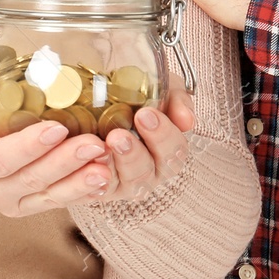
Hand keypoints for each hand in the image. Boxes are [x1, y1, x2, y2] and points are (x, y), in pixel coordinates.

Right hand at [0, 66, 115, 215]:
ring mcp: (14, 200)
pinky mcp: (34, 202)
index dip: (27, 147)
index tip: (57, 128)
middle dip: (64, 163)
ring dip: (80, 182)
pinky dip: (85, 191)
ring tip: (105, 165)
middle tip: (94, 144)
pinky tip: (106, 178)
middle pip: (31, 180)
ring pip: (50, 195)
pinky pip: (61, 200)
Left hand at [95, 86, 197, 200]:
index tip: (145, 114)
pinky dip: (95, 178)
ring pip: (126, 183)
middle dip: (134, 154)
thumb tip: (187, 120)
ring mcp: (123, 184)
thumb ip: (177, 99)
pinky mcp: (99, 189)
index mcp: (167, 152)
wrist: (95, 101)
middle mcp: (149, 173)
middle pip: (148, 172)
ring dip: (115, 164)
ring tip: (103, 144)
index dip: (163, 135)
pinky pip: (99, 189)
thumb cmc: (134, 98)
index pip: (176, 151)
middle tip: (118, 135)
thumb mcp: (159, 89)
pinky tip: (91, 162)